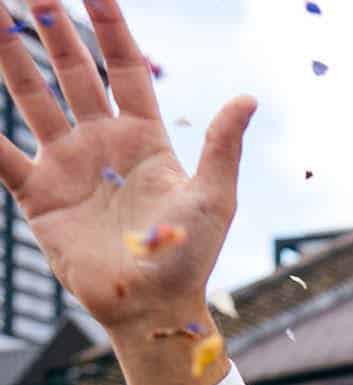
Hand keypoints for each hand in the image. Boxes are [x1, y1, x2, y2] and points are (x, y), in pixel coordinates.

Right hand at [0, 2, 251, 384]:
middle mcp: (102, 144)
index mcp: (145, 138)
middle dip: (54, 29)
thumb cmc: (191, 257)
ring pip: (31, 99)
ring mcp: (67, 167)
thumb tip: (248, 97)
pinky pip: (0, 156)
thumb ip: (223, 145)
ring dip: (10, 58)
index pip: (123, 68)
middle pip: (71, 72)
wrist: (155, 309)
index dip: (110, 27)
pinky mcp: (39, 197)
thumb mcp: (214, 197)